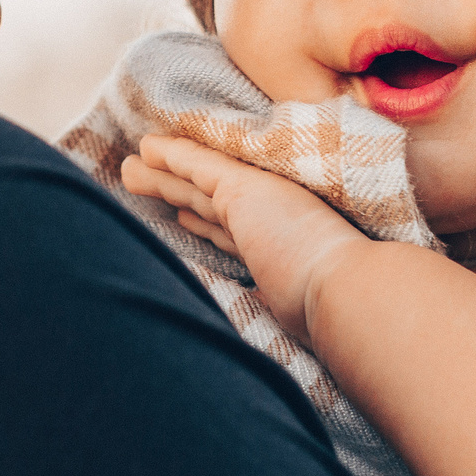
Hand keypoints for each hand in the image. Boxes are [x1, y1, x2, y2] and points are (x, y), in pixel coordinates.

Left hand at [120, 135, 367, 344]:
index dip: (205, 223)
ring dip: (160, 175)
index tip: (184, 217)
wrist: (345, 291)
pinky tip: (147, 148)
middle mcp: (265, 222)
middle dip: (176, 194)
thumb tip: (276, 327)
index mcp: (276, 253)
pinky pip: (198, 167)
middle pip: (207, 206)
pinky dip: (173, 156)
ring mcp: (255, 203)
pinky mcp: (242, 190)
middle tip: (144, 179)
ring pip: (193, 184)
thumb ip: (279, 311)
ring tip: (130, 166)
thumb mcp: (295, 314)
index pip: (231, 235)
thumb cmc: (333, 310)